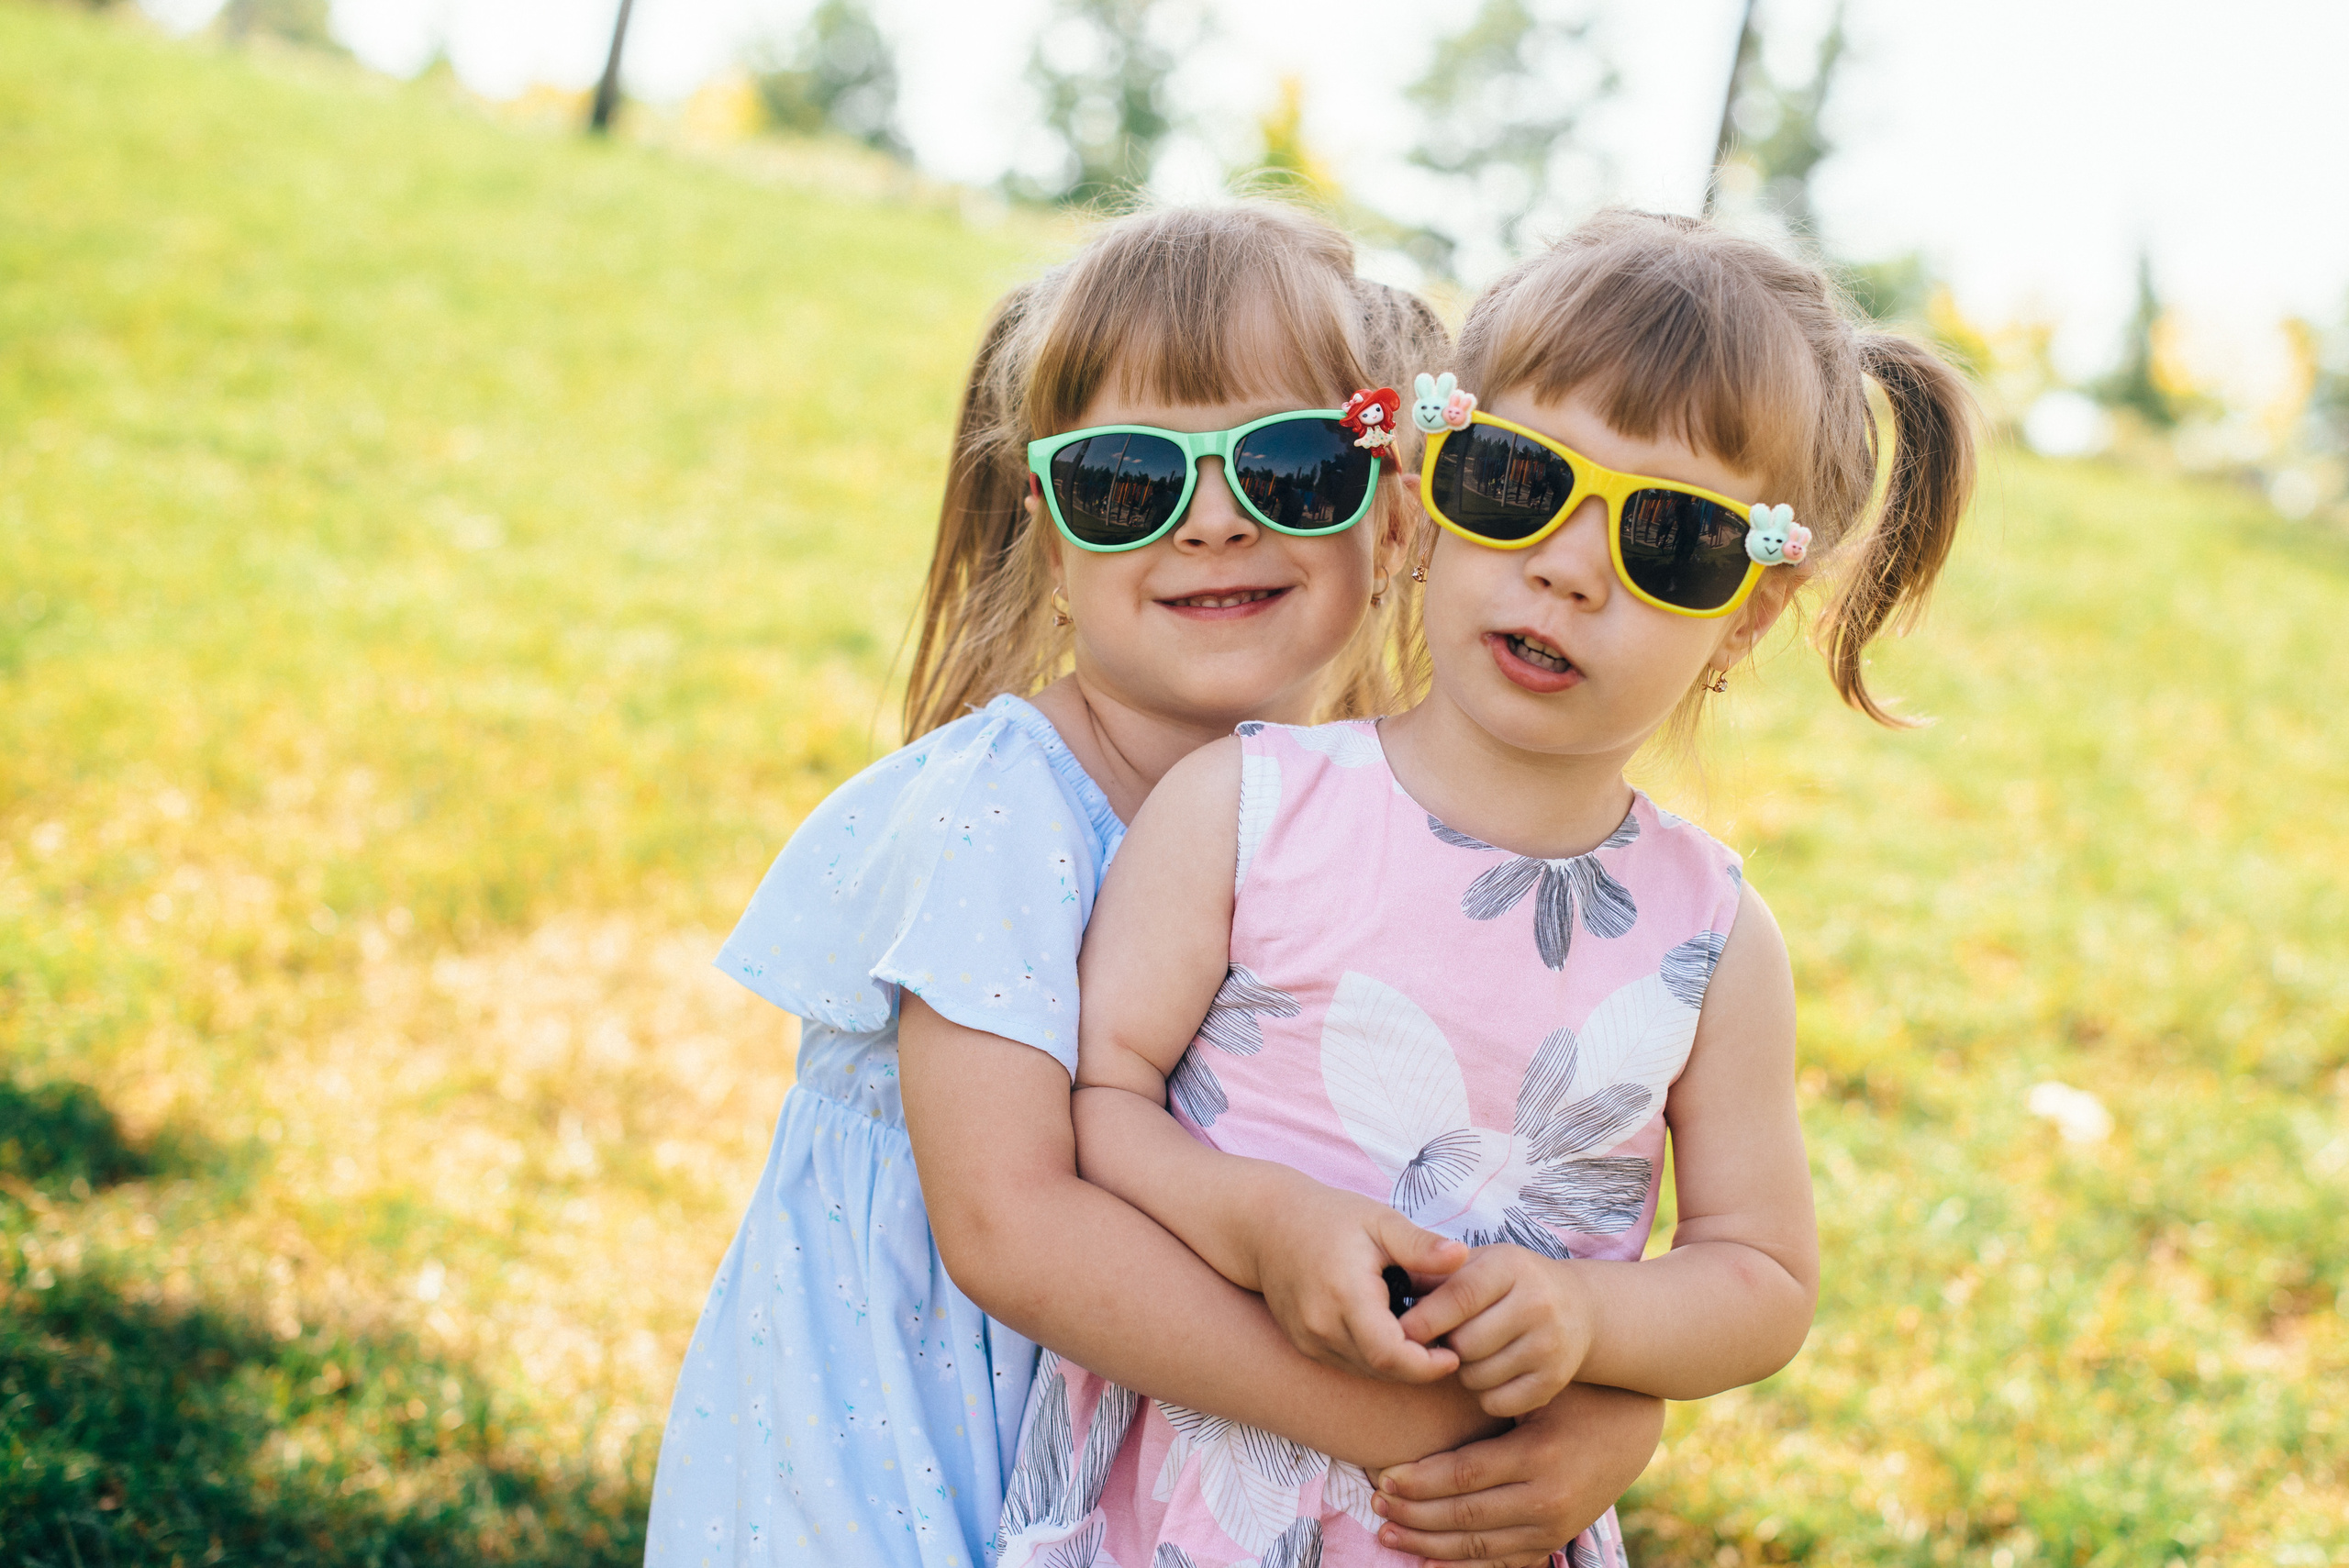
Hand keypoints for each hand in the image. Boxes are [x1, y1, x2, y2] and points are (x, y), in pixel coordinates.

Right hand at [1245, 1175, 1467, 1383]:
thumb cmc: (1328, 1217)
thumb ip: (1420, 1244)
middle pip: (1381, 1369)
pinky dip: (1375, 1358)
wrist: (1265, 1224)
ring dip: (1398, 1365)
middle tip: (1448, 1346)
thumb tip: (1462, 1256)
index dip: (1427, 1365)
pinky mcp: (1304, 1344)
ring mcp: (1308, 1339)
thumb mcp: (1380, 1221)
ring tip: (1424, 1339)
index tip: (1455, 1354)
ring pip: (1365, 1371)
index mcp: (1345, 1294)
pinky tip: (1392, 1335)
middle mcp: (1321, 1325)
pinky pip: (1348, 1363)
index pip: (1390, 1354)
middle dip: (1418, 1366)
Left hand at [1368, 1383, 1664, 1566]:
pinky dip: (1462, 1567)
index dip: (1418, 1481)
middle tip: (1375, 1502)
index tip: (1383, 1476)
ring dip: (1427, 1544)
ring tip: (1387, 1531)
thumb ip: (1486, 1390)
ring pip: (1477, 1547)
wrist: (1631, 1425)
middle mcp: (1546, 1499)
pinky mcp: (1555, 1540)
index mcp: (1538, 1455)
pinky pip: (1502, 1562)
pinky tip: (1427, 1562)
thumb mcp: (1534, 1386)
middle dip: (1414, 1513)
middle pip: (1464, 1516)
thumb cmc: (1572, 1393)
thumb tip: (1421, 1375)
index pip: (1463, 1477)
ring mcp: (1553, 1527)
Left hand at [1399, 1244, 1591, 1416]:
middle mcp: (1536, 1303)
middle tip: (1446, 1340)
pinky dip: (1484, 1394)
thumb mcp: (1480, 1263)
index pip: (1459, 1295)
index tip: (1401, 1331)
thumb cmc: (1511, 1283)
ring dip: (1462, 1372)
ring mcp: (1549, 1344)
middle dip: (1445, 1347)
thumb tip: (1389, 1294)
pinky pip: (1497, 1402)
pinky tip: (1491, 1373)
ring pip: (1476, 1376)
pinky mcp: (1554, 1380)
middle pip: (1464, 1343)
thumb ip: (1437, 1276)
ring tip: (1471, 1353)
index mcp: (1511, 1267)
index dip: (1425, 1318)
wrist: (1578, 1308)